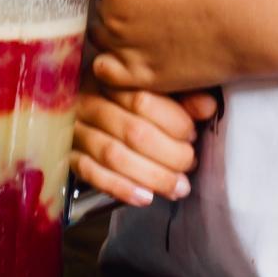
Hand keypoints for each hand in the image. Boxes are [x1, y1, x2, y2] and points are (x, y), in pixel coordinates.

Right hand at [73, 84, 211, 206]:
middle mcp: (88, 102)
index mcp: (111, 79)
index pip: (142, 100)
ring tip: (177, 187)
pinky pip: (92, 174)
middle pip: (132, 131)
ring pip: (114, 156)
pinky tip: (145, 198)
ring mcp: (75, 130)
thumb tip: (208, 107)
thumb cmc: (128, 99)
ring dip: (151, 176)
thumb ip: (182, 97)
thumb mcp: (155, 89)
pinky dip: (121, 188)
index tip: (192, 134)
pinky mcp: (69, 156)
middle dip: (169, 154)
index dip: (174, 121)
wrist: (84, 108)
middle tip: (190, 163)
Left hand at [89, 0, 259, 93]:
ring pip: (101, 39)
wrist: (251, 19)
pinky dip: (115, 66)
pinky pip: (107, 73)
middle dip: (118, 6)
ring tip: (151, 30)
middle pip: (98, 8)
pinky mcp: (140, 76)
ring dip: (116, 35)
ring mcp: (123, 47)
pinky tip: (138, 56)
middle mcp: (111, 13)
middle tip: (152, 6)